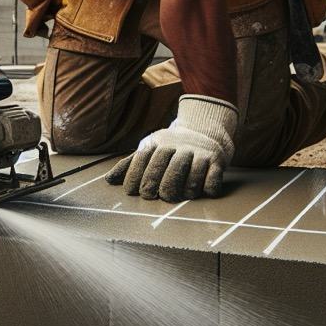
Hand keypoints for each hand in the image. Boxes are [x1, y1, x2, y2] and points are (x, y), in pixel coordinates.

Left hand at [106, 95, 237, 201]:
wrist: (204, 129)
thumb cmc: (171, 147)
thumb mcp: (150, 149)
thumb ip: (130, 165)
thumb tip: (108, 180)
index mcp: (160, 143)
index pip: (145, 159)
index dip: (135, 176)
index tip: (131, 191)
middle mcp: (180, 146)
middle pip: (167, 171)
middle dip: (156, 186)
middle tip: (151, 196)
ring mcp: (199, 153)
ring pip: (191, 177)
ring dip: (183, 190)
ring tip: (177, 196)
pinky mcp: (217, 160)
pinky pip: (212, 179)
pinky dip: (207, 188)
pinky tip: (200, 191)